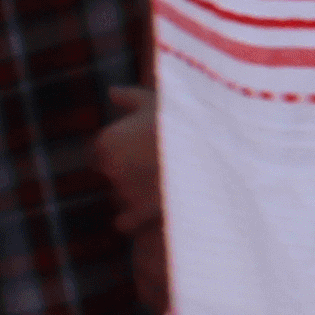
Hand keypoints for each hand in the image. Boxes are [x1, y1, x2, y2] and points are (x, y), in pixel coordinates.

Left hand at [94, 84, 164, 314]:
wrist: (215, 146)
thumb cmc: (184, 117)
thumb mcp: (158, 99)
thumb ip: (130, 97)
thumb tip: (112, 92)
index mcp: (106, 141)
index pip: (99, 153)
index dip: (120, 151)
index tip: (142, 147)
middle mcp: (110, 168)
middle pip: (111, 176)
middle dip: (129, 173)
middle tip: (158, 163)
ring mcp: (126, 193)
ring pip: (122, 197)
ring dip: (137, 193)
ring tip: (167, 181)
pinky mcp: (141, 214)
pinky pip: (126, 222)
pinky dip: (133, 220)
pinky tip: (150, 211)